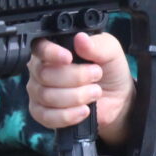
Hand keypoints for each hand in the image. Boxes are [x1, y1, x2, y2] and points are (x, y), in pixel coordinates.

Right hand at [26, 32, 135, 146]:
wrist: (116, 98)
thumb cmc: (109, 70)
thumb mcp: (110, 51)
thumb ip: (97, 45)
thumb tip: (81, 39)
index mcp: (53, 49)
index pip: (39, 48)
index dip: (51, 53)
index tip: (69, 58)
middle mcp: (40, 69)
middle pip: (44, 74)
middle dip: (75, 77)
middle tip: (96, 75)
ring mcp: (38, 92)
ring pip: (47, 96)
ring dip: (76, 96)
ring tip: (95, 92)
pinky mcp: (42, 113)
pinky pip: (46, 116)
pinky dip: (68, 115)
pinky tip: (84, 110)